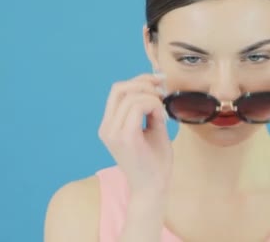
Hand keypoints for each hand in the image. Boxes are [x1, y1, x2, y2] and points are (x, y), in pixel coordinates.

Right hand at [98, 73, 172, 194]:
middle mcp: (107, 127)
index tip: (159, 82)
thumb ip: (150, 109)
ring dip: (152, 98)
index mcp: (110, 125)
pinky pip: (138, 106)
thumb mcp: (152, 128)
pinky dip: (153, 105)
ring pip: (131, 96)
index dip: (139, 80)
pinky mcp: (124, 137)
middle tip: (163, 92)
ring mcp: (112, 132)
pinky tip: (161, 118)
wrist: (153, 188)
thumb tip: (155, 86)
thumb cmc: (154, 161)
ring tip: (162, 112)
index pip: (118, 90)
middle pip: (119, 88)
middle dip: (144, 83)